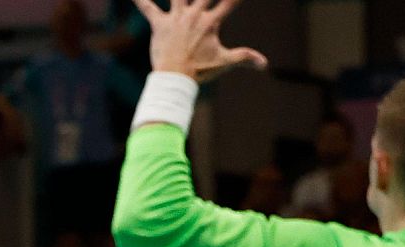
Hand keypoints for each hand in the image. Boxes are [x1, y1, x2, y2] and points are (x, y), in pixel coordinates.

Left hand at [130, 0, 268, 82]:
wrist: (176, 79)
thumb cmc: (200, 71)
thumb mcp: (224, 62)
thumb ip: (245, 57)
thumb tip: (265, 63)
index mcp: (211, 22)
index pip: (230, 2)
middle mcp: (194, 15)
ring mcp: (176, 17)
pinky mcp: (160, 24)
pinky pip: (147, 7)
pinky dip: (139, 0)